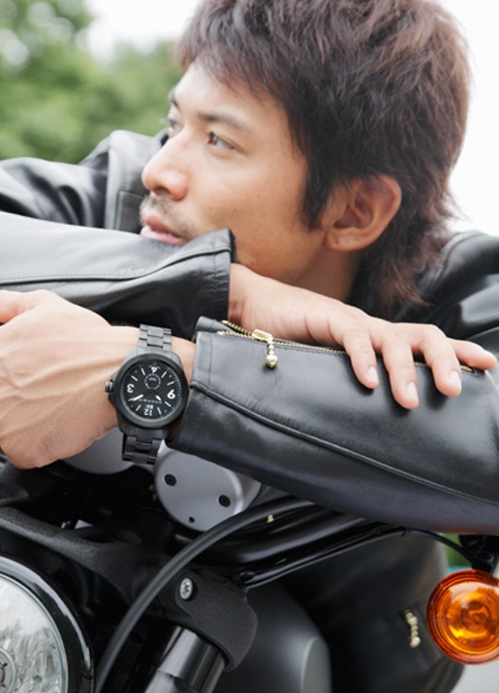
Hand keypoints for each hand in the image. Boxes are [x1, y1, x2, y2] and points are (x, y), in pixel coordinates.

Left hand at [0, 287, 136, 467]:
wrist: (118, 373)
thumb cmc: (86, 341)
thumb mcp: (43, 306)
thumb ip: (0, 303)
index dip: (8, 380)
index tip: (32, 378)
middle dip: (11, 405)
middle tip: (46, 394)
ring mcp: (0, 420)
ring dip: (21, 428)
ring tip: (52, 410)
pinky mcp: (18, 448)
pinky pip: (19, 454)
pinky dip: (37, 447)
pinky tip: (57, 426)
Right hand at [230, 264, 496, 409]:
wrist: (256, 307)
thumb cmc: (294, 339)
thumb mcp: (330, 368)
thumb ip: (351, 388)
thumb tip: (367, 425)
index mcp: (380, 338)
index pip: (430, 341)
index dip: (461, 352)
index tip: (488, 365)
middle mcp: (374, 328)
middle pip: (426, 336)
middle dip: (447, 361)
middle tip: (454, 391)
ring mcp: (353, 321)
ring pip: (395, 340)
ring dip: (406, 371)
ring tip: (410, 400)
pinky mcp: (328, 318)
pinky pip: (355, 337)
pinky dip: (364, 360)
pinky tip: (368, 382)